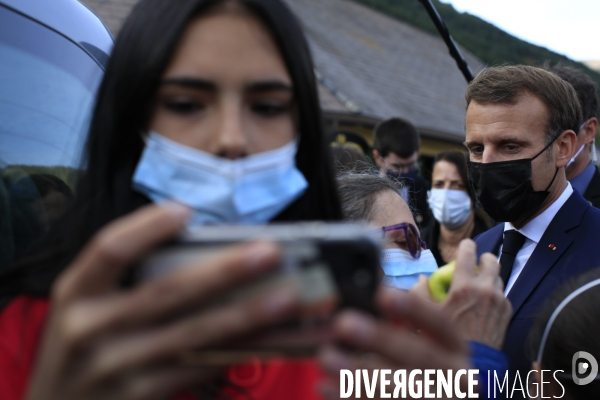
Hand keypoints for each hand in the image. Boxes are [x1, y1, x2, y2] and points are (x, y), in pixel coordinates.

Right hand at [25, 204, 298, 399]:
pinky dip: (236, 351)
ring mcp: (115, 369)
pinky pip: (198, 369)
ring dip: (245, 315)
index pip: (108, 250)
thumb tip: (207, 253)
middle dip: (224, 271)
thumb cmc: (81, 348)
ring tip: (288, 297)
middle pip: (166, 292)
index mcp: (75, 294)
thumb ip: (129, 281)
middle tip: (271, 252)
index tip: (185, 209)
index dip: (146, 227)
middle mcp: (89, 330)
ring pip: (192, 335)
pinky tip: (269, 339)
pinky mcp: (141, 397)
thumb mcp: (86, 308)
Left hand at [318, 289, 471, 399]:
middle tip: (343, 324)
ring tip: (326, 357)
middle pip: (419, 355)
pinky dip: (351, 396)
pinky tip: (325, 385)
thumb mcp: (437, 349)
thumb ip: (413, 325)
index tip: (382, 294)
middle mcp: (453, 377)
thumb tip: (390, 290)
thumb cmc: (432, 376)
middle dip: (381, 339)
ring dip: (358, 374)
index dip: (414, 309)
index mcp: (456, 350)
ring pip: (398, 388)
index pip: (440, 324)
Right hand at [411, 240, 510, 348]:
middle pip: (492, 260)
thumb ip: (420, 294)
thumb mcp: (426, 315)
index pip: (468, 253)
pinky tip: (484, 304)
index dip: (466, 246)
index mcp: (464, 287)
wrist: (473, 363)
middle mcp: (485, 290)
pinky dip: (494, 294)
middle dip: (483, 258)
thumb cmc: (445, 340)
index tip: (464, 246)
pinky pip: (503, 294)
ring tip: (479, 285)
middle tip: (476, 263)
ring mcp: (499, 300)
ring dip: (489, 277)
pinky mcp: (507, 312)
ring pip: (498, 277)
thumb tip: (422, 279)